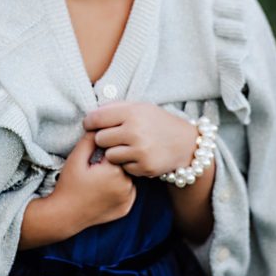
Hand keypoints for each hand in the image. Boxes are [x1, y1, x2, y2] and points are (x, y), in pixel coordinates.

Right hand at [51, 132, 135, 228]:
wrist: (66, 214)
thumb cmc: (68, 185)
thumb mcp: (75, 158)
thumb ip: (89, 140)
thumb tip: (99, 127)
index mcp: (115, 171)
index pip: (117, 152)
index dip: (105, 152)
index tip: (94, 160)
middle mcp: (127, 186)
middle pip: (124, 165)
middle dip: (112, 164)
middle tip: (94, 171)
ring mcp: (128, 199)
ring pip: (127, 178)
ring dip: (118, 176)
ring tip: (98, 181)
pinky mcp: (126, 208)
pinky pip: (127, 193)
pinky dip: (119, 190)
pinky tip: (103, 192)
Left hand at [84, 102, 198, 177]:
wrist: (186, 143)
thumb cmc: (157, 122)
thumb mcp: (139, 107)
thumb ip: (114, 108)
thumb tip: (89, 116)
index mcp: (132, 113)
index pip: (96, 119)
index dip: (89, 123)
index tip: (90, 125)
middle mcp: (135, 132)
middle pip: (99, 139)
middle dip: (103, 138)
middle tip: (114, 137)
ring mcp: (141, 151)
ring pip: (109, 155)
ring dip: (114, 152)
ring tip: (126, 147)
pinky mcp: (146, 167)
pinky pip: (123, 167)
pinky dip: (127, 163)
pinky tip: (138, 156)